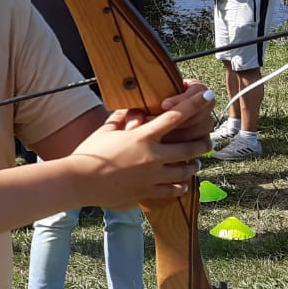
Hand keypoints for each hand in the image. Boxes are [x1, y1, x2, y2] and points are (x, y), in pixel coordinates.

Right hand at [65, 83, 213, 209]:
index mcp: (143, 136)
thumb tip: (130, 110)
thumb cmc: (89, 153)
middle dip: (202, 144)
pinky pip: (171, 190)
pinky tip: (182, 185)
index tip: (208, 96)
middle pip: (189, 148)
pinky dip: (179, 187)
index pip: (176, 116)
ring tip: (195, 164)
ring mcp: (152, 177)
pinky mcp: (147, 192)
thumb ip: (121, 118)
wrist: (79, 181)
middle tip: (207, 141)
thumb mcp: (105, 130)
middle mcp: (153, 156)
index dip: (195, 104)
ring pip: (184, 171)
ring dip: (192, 166)